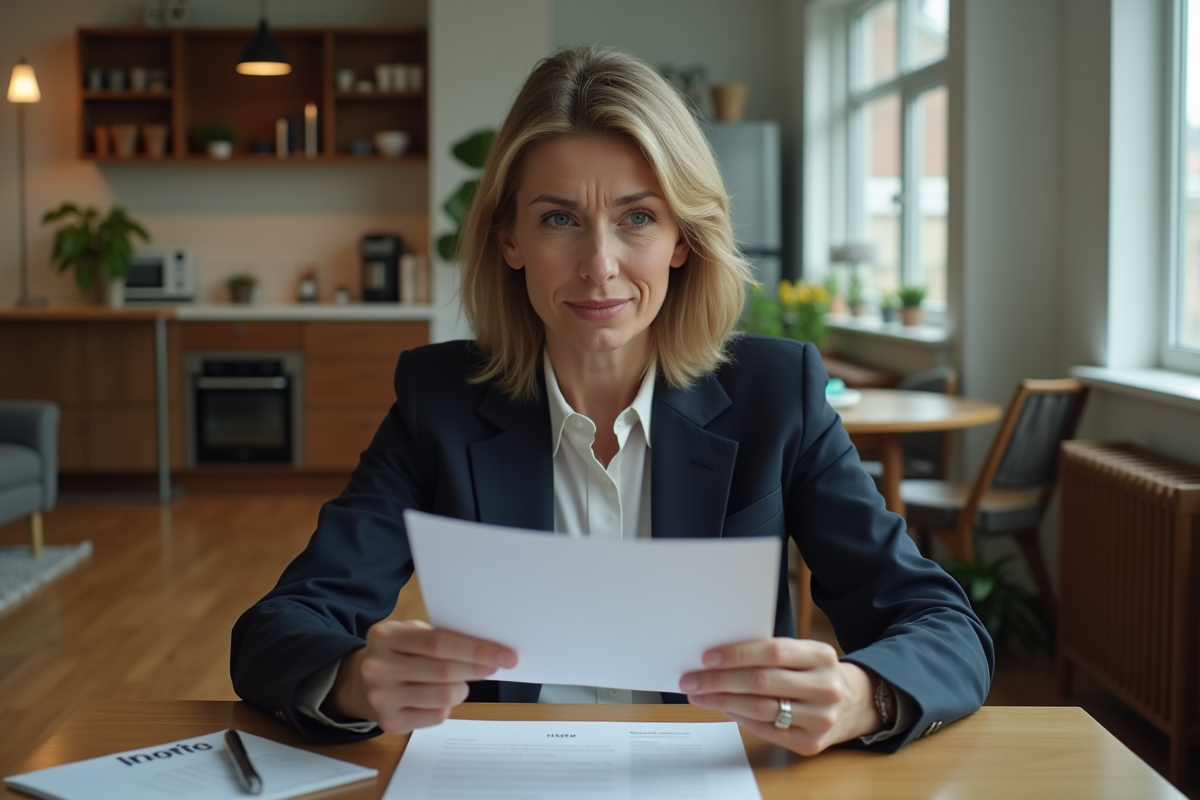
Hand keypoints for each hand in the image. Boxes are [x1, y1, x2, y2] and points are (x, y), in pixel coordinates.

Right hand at [328, 620, 517, 733]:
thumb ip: (439, 637)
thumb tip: (487, 648)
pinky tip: (440, 696)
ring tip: (460, 681)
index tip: (504, 654)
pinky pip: (435, 716)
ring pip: (443, 697)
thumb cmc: (396, 653)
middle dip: (477, 669)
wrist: (358, 683)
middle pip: (443, 671)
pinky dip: (446, 706)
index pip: (439, 643)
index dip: (476, 649)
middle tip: (496, 665)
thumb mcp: (408, 634)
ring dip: (462, 689)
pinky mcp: (389, 722)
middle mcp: (378, 667)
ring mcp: (381, 697)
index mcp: (385, 637)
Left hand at [679, 638, 880, 755]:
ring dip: (723, 702)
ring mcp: (821, 718)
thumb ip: (770, 653)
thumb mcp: (804, 654)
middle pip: (762, 682)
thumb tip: (718, 658)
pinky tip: (724, 709)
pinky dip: (740, 719)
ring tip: (700, 695)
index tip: (707, 657)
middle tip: (691, 679)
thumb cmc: (815, 673)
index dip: (737, 654)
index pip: (773, 651)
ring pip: (761, 709)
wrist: (855, 703)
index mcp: (821, 656)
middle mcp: (825, 687)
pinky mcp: (812, 743)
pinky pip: (766, 730)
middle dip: (719, 681)